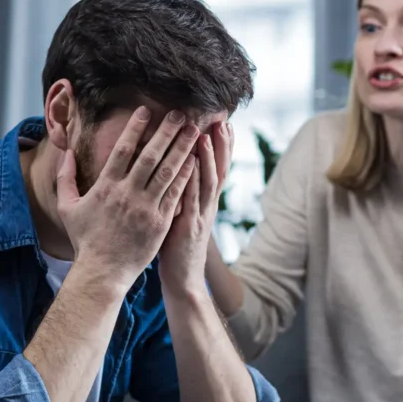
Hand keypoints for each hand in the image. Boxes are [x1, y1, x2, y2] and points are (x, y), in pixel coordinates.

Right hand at [56, 107, 199, 288]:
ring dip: (182, 148)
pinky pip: (176, 193)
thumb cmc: (85, 240)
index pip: (122, 150)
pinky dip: (186, 175)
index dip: (134, 128)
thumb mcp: (67, 207)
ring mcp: (146, 208)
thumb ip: (65, 178)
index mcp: (106, 187)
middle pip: (150, 156)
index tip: (145, 111)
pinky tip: (195, 160)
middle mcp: (127, 194)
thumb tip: (66, 152)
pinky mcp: (161, 222)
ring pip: (168, 171)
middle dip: (166, 132)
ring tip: (192, 131)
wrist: (103, 272)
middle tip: (179, 114)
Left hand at [159, 121, 232, 294]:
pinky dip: (191, 180)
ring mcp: (200, 216)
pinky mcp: (188, 226)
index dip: (222, 147)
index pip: (218, 169)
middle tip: (223, 121)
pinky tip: (190, 164)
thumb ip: (183, 194)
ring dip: (208, 158)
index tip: (224, 124)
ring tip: (206, 135)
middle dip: (221, 146)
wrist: (183, 280)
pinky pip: (191, 199)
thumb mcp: (183, 216)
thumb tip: (178, 172)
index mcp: (206, 203)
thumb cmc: (177, 247)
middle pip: (219, 170)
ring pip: (207, 182)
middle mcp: (207, 206)